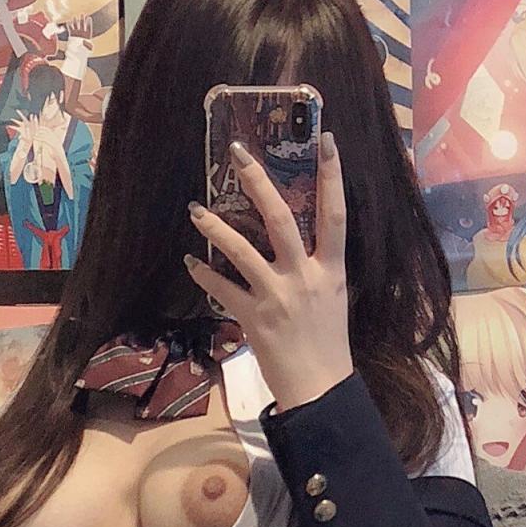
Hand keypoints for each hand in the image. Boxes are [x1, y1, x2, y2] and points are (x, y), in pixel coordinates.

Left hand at [184, 132, 352, 409]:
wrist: (319, 387)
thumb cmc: (327, 343)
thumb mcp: (335, 297)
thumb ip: (321, 266)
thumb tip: (304, 240)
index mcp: (331, 268)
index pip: (335, 212)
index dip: (332, 174)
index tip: (325, 138)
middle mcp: (305, 276)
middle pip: (280, 218)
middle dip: (258, 182)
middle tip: (238, 154)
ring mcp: (278, 296)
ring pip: (242, 251)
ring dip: (216, 227)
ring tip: (195, 210)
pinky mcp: (255, 317)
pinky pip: (222, 290)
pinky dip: (204, 275)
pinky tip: (190, 262)